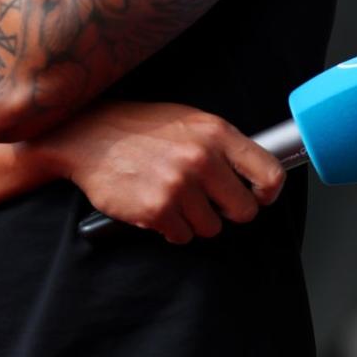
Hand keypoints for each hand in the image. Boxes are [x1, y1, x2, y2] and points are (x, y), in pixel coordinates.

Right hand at [36, 100, 285, 243]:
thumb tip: (251, 172)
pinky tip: (155, 205)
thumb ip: (220, 144)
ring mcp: (179, 186)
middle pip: (244, 210)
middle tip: (207, 200)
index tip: (258, 197)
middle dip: (227, 211)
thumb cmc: (138, 128)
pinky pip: (182, 236)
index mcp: (215, 132)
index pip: (268, 172)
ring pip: (211, 228)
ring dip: (194, 220)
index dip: (267, 193)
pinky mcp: (158, 210)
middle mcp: (201, 158)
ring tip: (172, 196)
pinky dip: (170, 228)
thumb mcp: (187, 120)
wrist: (88, 136)